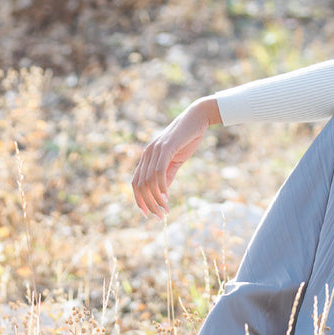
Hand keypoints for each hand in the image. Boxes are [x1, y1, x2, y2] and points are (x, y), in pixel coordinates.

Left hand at [132, 96, 220, 217]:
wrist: (197, 118)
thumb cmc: (187, 138)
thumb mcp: (176, 160)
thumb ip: (168, 174)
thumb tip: (163, 193)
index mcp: (147, 156)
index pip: (136, 182)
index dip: (139, 200)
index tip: (148, 214)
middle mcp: (147, 153)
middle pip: (139, 184)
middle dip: (147, 204)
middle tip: (159, 217)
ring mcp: (154, 150)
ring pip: (148, 181)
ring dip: (155, 199)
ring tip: (165, 210)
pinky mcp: (165, 148)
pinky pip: (159, 172)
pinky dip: (161, 187)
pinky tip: (167, 197)